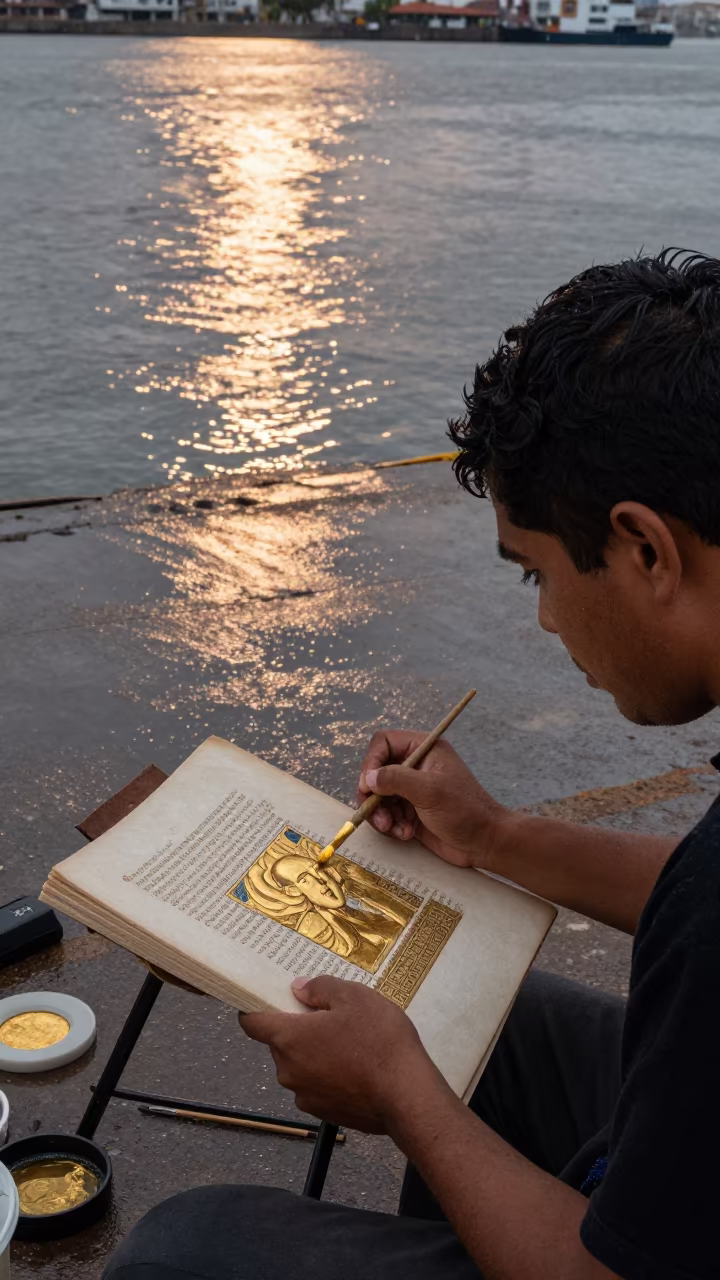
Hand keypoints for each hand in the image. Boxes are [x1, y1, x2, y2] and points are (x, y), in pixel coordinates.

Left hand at [240, 976, 443, 1132]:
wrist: (407, 1095)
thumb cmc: (379, 1041)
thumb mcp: (354, 997)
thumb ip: (320, 988)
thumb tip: (299, 989)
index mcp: (289, 1039)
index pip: (251, 1023)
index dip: (255, 1008)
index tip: (269, 999)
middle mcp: (289, 1071)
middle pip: (280, 1044)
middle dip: (298, 1029)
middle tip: (329, 1016)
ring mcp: (306, 1096)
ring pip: (300, 1066)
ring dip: (315, 1053)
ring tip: (350, 1043)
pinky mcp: (325, 1113)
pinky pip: (317, 1086)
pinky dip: (329, 1075)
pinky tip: (357, 1068)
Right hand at [355, 731, 509, 867]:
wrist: (484, 842)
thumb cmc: (464, 810)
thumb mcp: (430, 790)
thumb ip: (396, 779)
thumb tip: (369, 777)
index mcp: (424, 749)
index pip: (384, 743)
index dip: (372, 762)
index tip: (368, 786)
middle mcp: (415, 766)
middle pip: (376, 771)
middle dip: (373, 795)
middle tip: (376, 814)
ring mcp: (412, 790)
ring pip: (378, 796)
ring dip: (381, 814)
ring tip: (394, 828)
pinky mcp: (410, 811)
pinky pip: (387, 814)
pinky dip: (390, 825)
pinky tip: (405, 833)